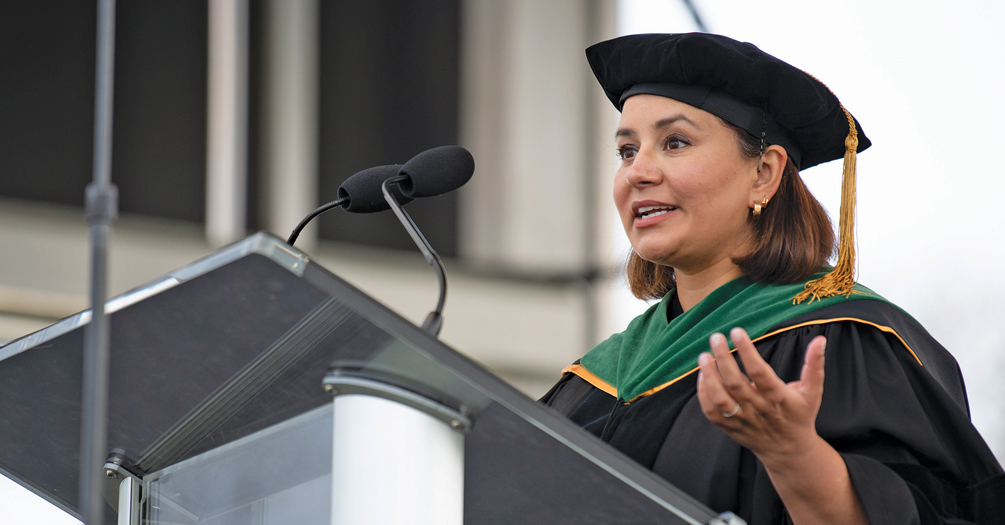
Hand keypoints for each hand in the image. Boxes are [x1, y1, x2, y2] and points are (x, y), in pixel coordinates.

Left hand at [696, 327, 826, 463]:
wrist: (789, 451)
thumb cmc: (800, 416)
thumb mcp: (813, 392)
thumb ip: (814, 365)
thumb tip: (820, 340)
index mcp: (779, 399)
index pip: (760, 373)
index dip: (747, 352)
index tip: (737, 332)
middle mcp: (759, 410)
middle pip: (736, 383)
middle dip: (723, 358)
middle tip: (716, 337)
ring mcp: (743, 420)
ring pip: (720, 399)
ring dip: (709, 377)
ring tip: (704, 356)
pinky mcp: (730, 427)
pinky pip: (711, 412)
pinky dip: (704, 394)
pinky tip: (703, 375)